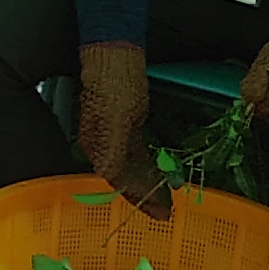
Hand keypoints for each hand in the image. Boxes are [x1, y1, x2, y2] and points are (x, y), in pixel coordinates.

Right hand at [75, 42, 171, 215]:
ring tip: (164, 194)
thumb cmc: (118, 84)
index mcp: (101, 148)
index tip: (163, 214)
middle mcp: (103, 147)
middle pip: (124, 180)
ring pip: (130, 169)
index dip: (142, 200)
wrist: (114, 55)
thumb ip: (115, 149)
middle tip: (167, 210)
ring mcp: (111, 135)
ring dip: (147, 183)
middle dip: (144, 196)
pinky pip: (135, 154)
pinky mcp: (122, 124)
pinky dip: (146, 167)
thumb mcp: (120, 118)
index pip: (122, 183)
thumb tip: (109, 175)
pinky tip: (155, 168)